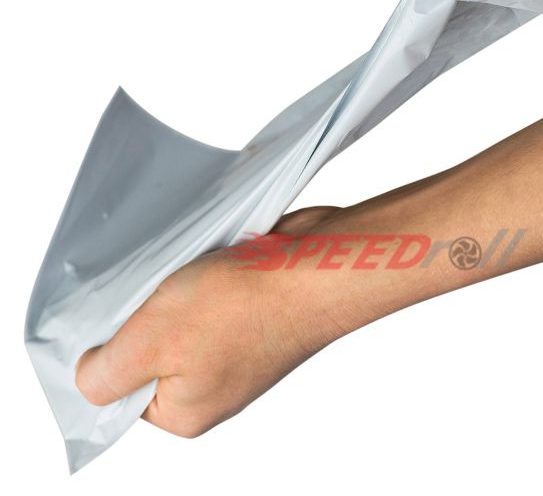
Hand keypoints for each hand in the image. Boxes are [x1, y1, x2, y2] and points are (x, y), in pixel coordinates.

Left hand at [74, 206, 354, 437]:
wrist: (319, 265)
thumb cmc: (248, 304)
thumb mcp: (153, 340)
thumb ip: (105, 373)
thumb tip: (88, 374)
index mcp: (187, 411)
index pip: (118, 389)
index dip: (108, 348)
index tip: (120, 313)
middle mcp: (212, 386)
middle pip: (148, 350)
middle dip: (144, 314)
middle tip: (158, 289)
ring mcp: (236, 349)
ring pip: (177, 318)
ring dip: (173, 291)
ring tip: (191, 273)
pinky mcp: (252, 314)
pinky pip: (208, 297)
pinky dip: (202, 277)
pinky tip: (213, 264)